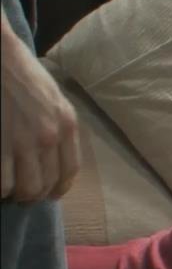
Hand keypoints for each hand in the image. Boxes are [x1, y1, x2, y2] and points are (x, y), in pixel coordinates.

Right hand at [1, 12, 80, 202]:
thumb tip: (54, 155)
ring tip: (6, 190)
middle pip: (45, 185)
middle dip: (32, 195)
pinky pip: (1, 181)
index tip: (48, 193)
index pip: (68, 172)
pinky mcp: (0, 143)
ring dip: (14, 194)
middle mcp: (49, 137)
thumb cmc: (22, 73)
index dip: (58, 189)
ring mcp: (22, 141)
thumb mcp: (54, 99)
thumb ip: (58, 126)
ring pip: (24, 188)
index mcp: (67, 126)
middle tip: (20, 193)